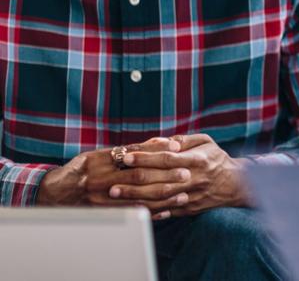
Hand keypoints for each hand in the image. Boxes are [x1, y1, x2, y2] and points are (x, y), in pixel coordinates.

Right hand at [37, 137, 189, 216]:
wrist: (55, 194)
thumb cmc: (83, 169)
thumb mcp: (100, 155)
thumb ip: (130, 150)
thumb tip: (162, 141)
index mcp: (100, 161)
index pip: (133, 154)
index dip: (156, 152)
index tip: (177, 149)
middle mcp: (100, 179)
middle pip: (138, 177)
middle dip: (165, 175)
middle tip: (186, 173)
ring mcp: (101, 198)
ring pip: (138, 198)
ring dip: (163, 197)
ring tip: (183, 194)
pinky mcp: (104, 212)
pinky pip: (131, 213)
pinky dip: (151, 213)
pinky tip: (167, 211)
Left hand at [120, 133, 247, 218]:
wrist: (235, 184)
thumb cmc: (216, 159)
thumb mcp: (206, 141)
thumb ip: (183, 140)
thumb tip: (160, 141)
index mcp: (197, 160)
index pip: (167, 159)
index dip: (146, 157)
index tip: (126, 156)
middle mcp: (194, 179)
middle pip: (159, 181)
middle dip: (133, 181)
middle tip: (112, 182)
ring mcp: (191, 196)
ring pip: (159, 198)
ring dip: (136, 197)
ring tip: (116, 195)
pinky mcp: (189, 209)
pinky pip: (166, 211)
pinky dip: (148, 210)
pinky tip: (132, 208)